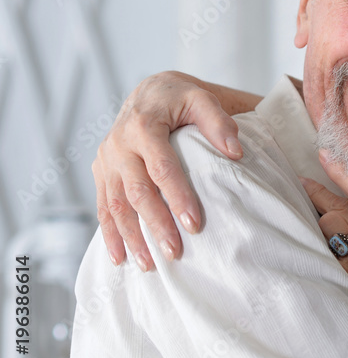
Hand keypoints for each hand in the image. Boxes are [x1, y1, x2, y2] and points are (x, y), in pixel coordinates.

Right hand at [93, 71, 242, 270]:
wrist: (150, 92)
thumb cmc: (182, 100)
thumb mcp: (202, 100)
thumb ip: (219, 123)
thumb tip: (235, 153)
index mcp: (144, 126)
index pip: (162, 167)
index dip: (178, 197)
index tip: (195, 224)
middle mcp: (119, 144)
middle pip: (137, 191)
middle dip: (155, 224)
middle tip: (175, 252)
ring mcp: (107, 160)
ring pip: (115, 204)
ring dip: (131, 237)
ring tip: (150, 265)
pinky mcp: (102, 173)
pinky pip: (102, 207)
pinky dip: (110, 234)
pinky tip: (121, 258)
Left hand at [301, 152, 347, 357]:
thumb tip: (344, 212)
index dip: (343, 173)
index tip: (324, 155)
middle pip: (337, 209)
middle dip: (314, 198)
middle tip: (294, 187)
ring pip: (323, 228)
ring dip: (306, 223)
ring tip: (290, 218)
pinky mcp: (340, 281)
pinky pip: (316, 253)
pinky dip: (302, 247)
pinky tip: (289, 245)